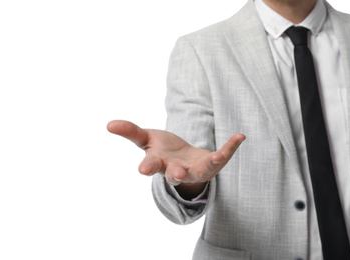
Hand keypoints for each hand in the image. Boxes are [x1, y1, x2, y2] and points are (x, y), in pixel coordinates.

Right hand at [107, 120, 245, 197]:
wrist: (184, 161)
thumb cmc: (163, 151)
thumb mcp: (146, 139)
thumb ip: (130, 132)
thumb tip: (109, 124)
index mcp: (159, 163)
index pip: (151, 165)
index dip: (147, 167)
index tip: (142, 171)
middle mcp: (177, 170)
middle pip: (175, 174)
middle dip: (175, 173)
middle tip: (176, 173)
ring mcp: (196, 169)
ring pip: (201, 171)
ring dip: (209, 164)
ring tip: (217, 156)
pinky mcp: (212, 164)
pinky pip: (222, 157)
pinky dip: (230, 147)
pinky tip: (240, 136)